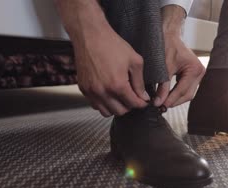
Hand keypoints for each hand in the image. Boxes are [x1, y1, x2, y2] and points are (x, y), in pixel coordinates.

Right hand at [54, 0, 148, 116]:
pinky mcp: (83, 88)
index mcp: (117, 85)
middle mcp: (103, 91)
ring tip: (120, 97)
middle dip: (129, 106)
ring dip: (115, 107)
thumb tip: (143, 96)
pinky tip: (109, 94)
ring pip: (106, 112)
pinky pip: (95, 105)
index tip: (144, 101)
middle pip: (120, 111)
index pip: (133, 104)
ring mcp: (91, 91)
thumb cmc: (112, 44)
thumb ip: (140, 82)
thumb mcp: (134, 61)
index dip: (142, 103)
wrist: (90, 35)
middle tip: (133, 98)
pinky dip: (103, 103)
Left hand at [155, 6, 205, 107]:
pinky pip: (186, 88)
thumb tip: (159, 101)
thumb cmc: (168, 45)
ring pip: (187, 93)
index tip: (160, 105)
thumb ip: (162, 86)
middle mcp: (199, 73)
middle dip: (174, 101)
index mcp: (195, 69)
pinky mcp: (192, 75)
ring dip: (176, 99)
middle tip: (161, 106)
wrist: (169, 34)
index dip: (171, 99)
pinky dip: (177, 93)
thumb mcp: (164, 67)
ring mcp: (197, 75)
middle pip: (187, 95)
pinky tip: (167, 96)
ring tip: (163, 103)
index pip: (182, 90)